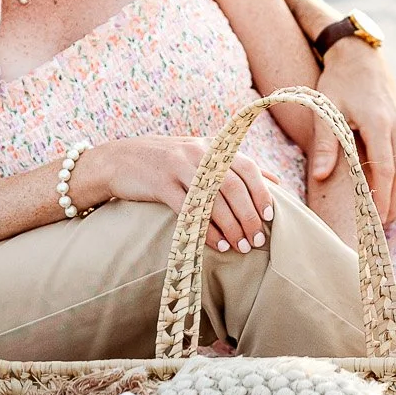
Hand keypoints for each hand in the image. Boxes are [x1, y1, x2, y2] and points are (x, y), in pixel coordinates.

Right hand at [74, 137, 277, 253]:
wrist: (119, 158)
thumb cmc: (168, 162)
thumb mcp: (202, 155)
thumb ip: (236, 166)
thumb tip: (277, 182)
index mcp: (213, 147)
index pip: (248, 168)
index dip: (262, 193)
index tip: (269, 217)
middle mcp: (199, 154)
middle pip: (234, 188)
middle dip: (249, 217)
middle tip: (256, 241)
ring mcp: (179, 168)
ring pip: (214, 200)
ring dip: (231, 228)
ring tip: (240, 247)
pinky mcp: (161, 185)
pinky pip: (190, 211)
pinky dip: (207, 230)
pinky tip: (217, 245)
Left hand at [311, 38, 395, 223]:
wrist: (358, 54)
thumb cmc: (338, 81)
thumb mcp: (326, 109)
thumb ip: (326, 143)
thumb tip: (321, 176)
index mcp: (378, 124)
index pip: (386, 170)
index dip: (384, 197)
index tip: (377, 218)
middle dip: (395, 200)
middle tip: (383, 223)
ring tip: (389, 209)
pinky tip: (395, 185)